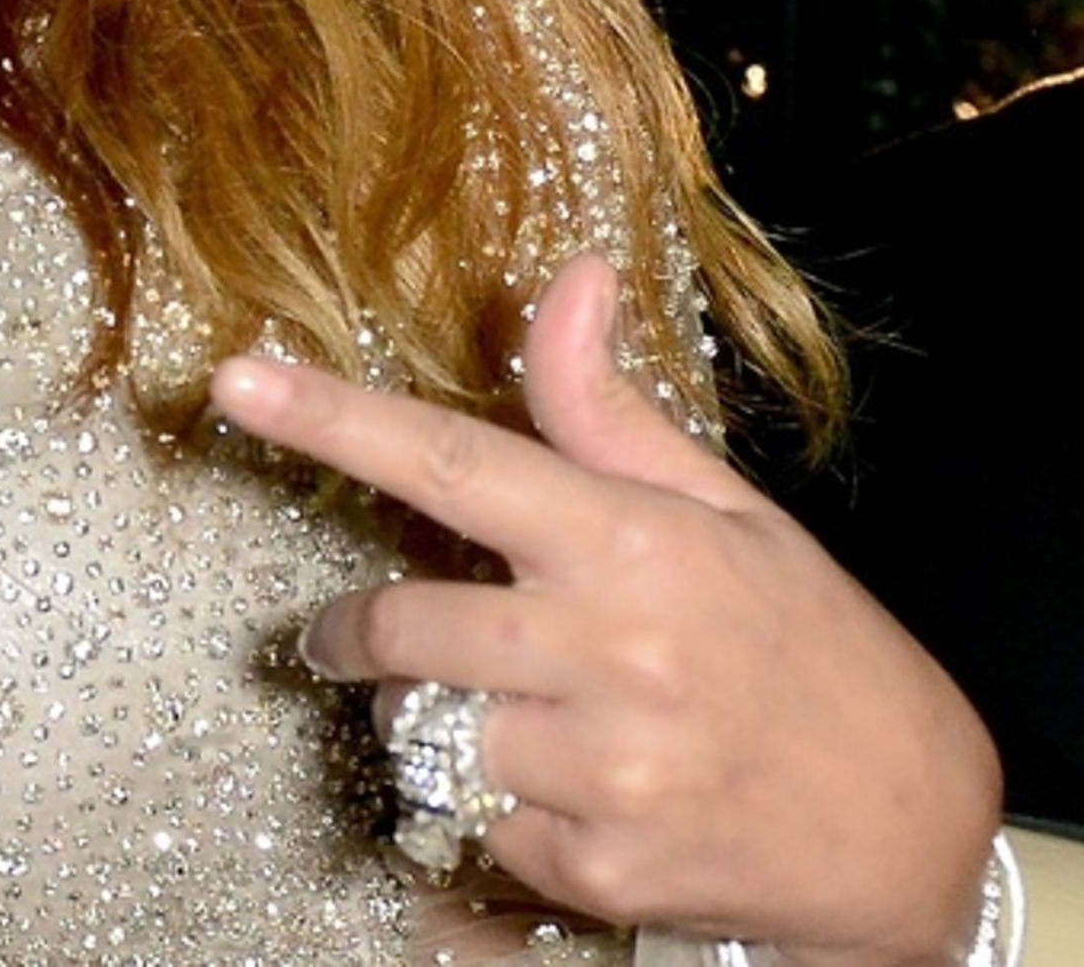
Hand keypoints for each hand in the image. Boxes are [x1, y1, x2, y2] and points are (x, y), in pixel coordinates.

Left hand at [210, 258, 1002, 966]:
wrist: (913, 833)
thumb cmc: (811, 652)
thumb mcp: (725, 516)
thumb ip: (608, 413)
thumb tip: (566, 279)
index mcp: (635, 547)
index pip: (452, 464)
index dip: (332, 420)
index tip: (235, 381)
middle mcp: (612, 655)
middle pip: (402, 626)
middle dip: (360, 632)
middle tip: (363, 633)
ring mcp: (605, 772)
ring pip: (428, 730)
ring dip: (446, 720)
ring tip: (536, 717)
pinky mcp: (598, 869)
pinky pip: (476, 822)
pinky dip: (502, 808)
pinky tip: (582, 792)